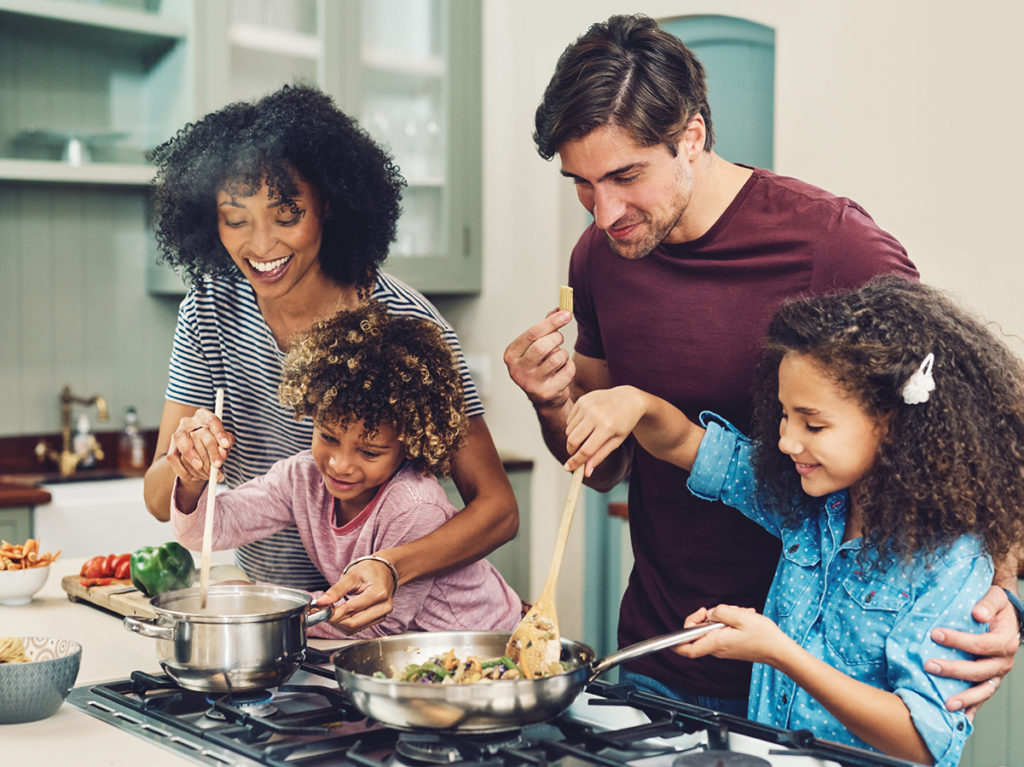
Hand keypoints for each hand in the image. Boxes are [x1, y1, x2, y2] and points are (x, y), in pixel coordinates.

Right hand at [166, 408, 232, 483]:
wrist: (196, 448)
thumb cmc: (214, 442)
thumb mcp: (224, 440)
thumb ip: (227, 442)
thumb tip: (223, 450)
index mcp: (204, 416)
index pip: (212, 421)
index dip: (219, 433)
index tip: (226, 446)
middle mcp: (189, 422)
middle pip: (200, 435)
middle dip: (211, 453)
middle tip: (218, 465)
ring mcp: (178, 434)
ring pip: (184, 447)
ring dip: (196, 462)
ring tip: (208, 474)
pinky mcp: (171, 447)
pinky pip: (174, 459)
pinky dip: (184, 471)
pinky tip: (195, 477)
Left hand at [317, 558, 395, 632]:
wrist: (383, 571)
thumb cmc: (370, 570)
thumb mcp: (351, 575)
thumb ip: (336, 590)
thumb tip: (322, 602)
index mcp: (378, 593)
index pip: (351, 610)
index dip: (332, 612)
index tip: (320, 609)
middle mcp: (383, 607)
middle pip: (353, 623)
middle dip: (334, 620)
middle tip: (323, 611)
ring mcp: (382, 615)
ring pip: (355, 629)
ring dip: (339, 624)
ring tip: (331, 612)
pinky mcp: (378, 619)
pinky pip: (358, 628)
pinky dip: (346, 624)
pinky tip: (340, 615)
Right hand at [503, 310, 574, 411]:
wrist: (545, 398)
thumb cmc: (540, 366)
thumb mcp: (537, 345)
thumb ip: (546, 327)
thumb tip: (560, 309)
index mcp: (511, 354)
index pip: (533, 333)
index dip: (552, 322)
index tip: (567, 314)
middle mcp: (517, 370)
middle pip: (543, 345)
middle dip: (557, 339)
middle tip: (559, 339)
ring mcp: (531, 383)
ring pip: (557, 358)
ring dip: (563, 354)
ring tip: (559, 358)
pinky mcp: (546, 392)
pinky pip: (567, 371)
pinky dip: (569, 367)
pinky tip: (562, 371)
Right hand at [565, 387, 643, 476]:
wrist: (628, 399)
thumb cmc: (624, 422)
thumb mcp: (616, 441)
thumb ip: (599, 456)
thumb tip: (586, 472)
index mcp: (607, 427)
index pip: (586, 450)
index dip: (576, 462)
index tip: (568, 468)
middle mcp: (595, 415)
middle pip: (573, 440)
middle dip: (571, 451)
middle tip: (576, 454)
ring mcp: (587, 406)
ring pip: (569, 431)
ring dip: (574, 438)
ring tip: (588, 434)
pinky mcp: (582, 400)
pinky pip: (570, 420)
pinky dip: (574, 427)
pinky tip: (587, 423)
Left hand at [674, 604, 783, 664]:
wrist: (779, 651)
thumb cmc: (763, 636)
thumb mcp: (740, 616)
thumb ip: (719, 612)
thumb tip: (709, 614)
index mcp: (716, 643)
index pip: (686, 649)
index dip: (676, 640)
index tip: (682, 625)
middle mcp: (717, 649)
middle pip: (698, 633)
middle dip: (707, 617)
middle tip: (721, 610)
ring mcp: (724, 649)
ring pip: (712, 630)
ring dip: (722, 618)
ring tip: (738, 613)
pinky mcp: (730, 647)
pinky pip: (721, 632)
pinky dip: (729, 622)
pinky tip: (742, 618)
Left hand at [927, 585, 1018, 716]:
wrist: (1007, 616)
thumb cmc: (996, 606)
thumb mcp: (995, 598)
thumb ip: (987, 603)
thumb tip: (977, 613)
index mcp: (1006, 641)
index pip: (982, 644)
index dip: (959, 641)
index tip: (935, 634)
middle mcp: (1004, 661)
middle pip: (979, 670)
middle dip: (954, 670)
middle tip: (929, 665)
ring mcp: (997, 674)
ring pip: (983, 690)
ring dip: (964, 698)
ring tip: (945, 704)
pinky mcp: (990, 681)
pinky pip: (982, 697)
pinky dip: (972, 708)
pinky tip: (960, 718)